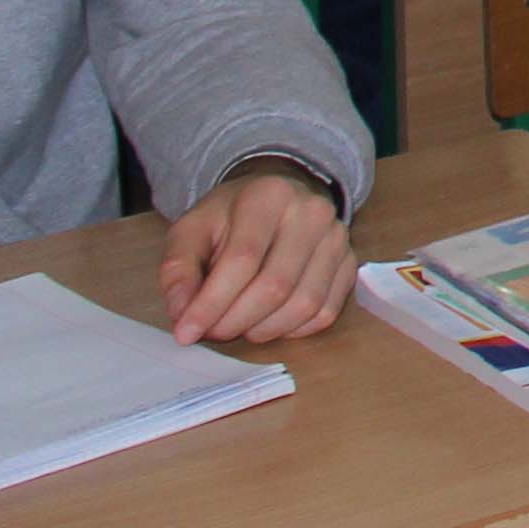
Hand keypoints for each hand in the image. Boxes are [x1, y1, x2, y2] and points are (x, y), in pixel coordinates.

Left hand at [159, 164, 351, 345]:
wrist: (275, 199)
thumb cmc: (229, 219)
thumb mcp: (191, 231)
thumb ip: (178, 271)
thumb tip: (182, 314)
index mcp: (268, 195)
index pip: (242, 259)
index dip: (211, 303)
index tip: (186, 331)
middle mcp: (312, 211)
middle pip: (275, 286)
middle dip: (235, 321)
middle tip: (212, 332)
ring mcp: (337, 237)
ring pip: (303, 304)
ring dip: (264, 330)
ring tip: (239, 326)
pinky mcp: (350, 262)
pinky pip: (325, 312)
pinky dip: (293, 329)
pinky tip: (269, 322)